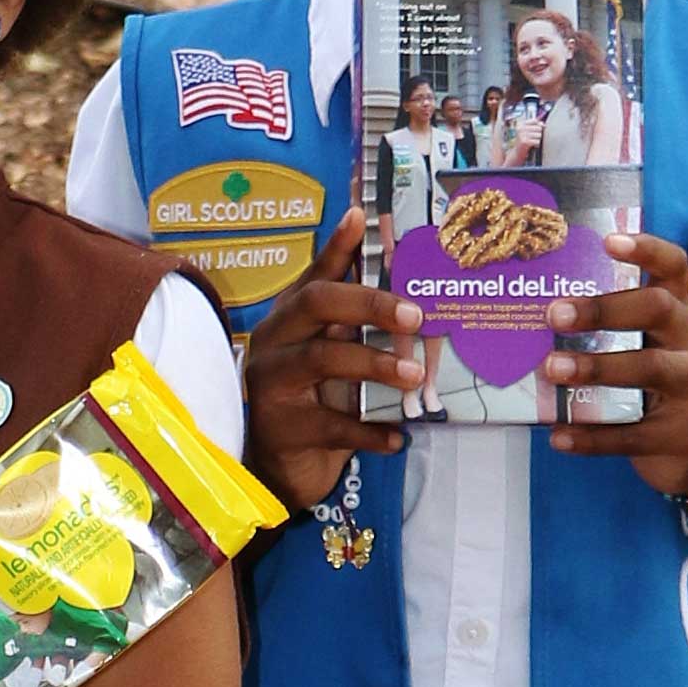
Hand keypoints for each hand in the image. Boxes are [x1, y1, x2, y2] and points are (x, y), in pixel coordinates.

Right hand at [240, 209, 422, 509]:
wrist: (278, 470)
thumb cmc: (313, 401)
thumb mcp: (333, 355)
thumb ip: (353, 322)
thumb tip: (395, 276)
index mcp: (290, 318)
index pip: (315, 273)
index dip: (338, 245)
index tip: (362, 216)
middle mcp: (274, 341)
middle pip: (314, 304)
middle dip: (368, 302)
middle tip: (415, 315)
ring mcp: (272, 383)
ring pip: (322, 359)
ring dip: (374, 364)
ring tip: (415, 376)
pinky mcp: (282, 427)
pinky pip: (332, 425)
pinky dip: (370, 431)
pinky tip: (398, 437)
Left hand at [544, 223, 687, 498]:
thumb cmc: (658, 387)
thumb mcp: (649, 348)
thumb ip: (610, 330)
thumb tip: (534, 318)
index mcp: (681, 314)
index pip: (673, 268)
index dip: (646, 250)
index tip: (607, 241)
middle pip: (658, 309)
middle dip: (605, 309)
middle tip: (555, 315)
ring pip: (649, 368)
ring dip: (596, 367)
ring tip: (552, 369)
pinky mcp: (684, 433)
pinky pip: (634, 434)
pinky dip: (592, 436)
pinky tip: (558, 435)